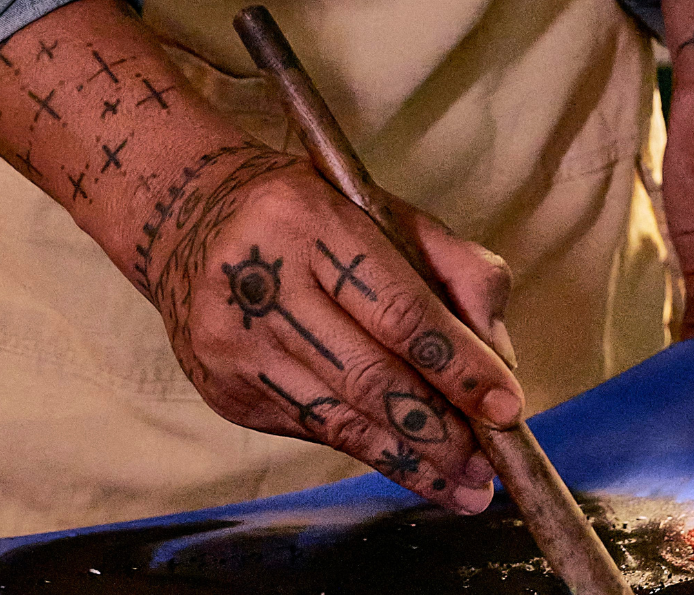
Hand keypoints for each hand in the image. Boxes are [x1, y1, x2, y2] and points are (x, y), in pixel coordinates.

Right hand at [137, 147, 522, 509]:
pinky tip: (408, 466)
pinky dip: (365, 449)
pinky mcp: (223, 389)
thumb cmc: (308, 213)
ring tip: (464, 487)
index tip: (506, 406)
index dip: (456, 363)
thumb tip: (497, 353)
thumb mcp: (379, 208)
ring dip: (410, 459)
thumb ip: (451, 264)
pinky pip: (309, 430)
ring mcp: (233, 341)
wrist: (187, 217)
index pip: (397, 305)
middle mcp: (260, 278)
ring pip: (337, 416)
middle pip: (366, 373)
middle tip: (491, 466)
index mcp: (307, 217)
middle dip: (438, 429)